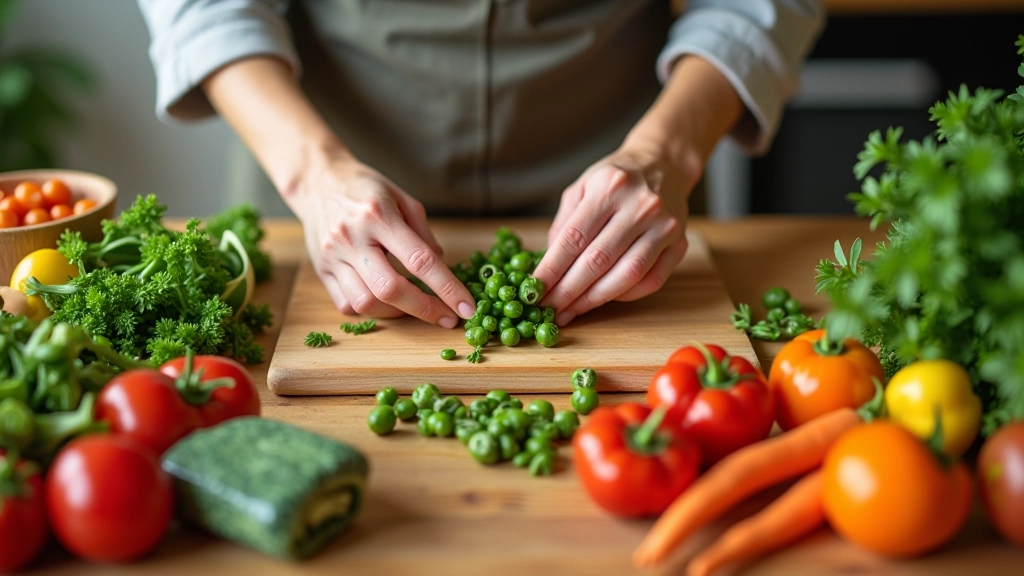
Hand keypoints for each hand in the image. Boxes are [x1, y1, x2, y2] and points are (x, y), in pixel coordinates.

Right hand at [290, 153, 476, 326]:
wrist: (318, 181)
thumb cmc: (366, 189)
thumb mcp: (403, 199)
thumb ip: (423, 235)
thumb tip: (442, 269)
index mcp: (379, 215)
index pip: (419, 260)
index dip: (447, 288)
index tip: (466, 308)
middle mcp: (352, 237)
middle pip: (390, 289)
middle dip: (424, 309)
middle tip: (446, 318)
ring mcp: (333, 256)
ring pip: (366, 302)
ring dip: (396, 312)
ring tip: (413, 306)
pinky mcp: (321, 270)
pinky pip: (346, 303)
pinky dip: (370, 309)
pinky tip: (383, 300)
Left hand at [533, 143, 694, 324]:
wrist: (665, 165)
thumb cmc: (617, 179)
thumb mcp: (583, 187)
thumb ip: (564, 224)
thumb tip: (548, 267)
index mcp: (610, 187)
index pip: (574, 238)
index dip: (552, 269)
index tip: (535, 290)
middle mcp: (641, 206)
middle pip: (598, 260)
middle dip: (569, 291)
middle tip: (549, 309)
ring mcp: (665, 226)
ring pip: (627, 275)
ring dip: (594, 299)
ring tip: (572, 311)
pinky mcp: (681, 244)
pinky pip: (651, 281)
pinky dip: (625, 295)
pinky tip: (604, 298)